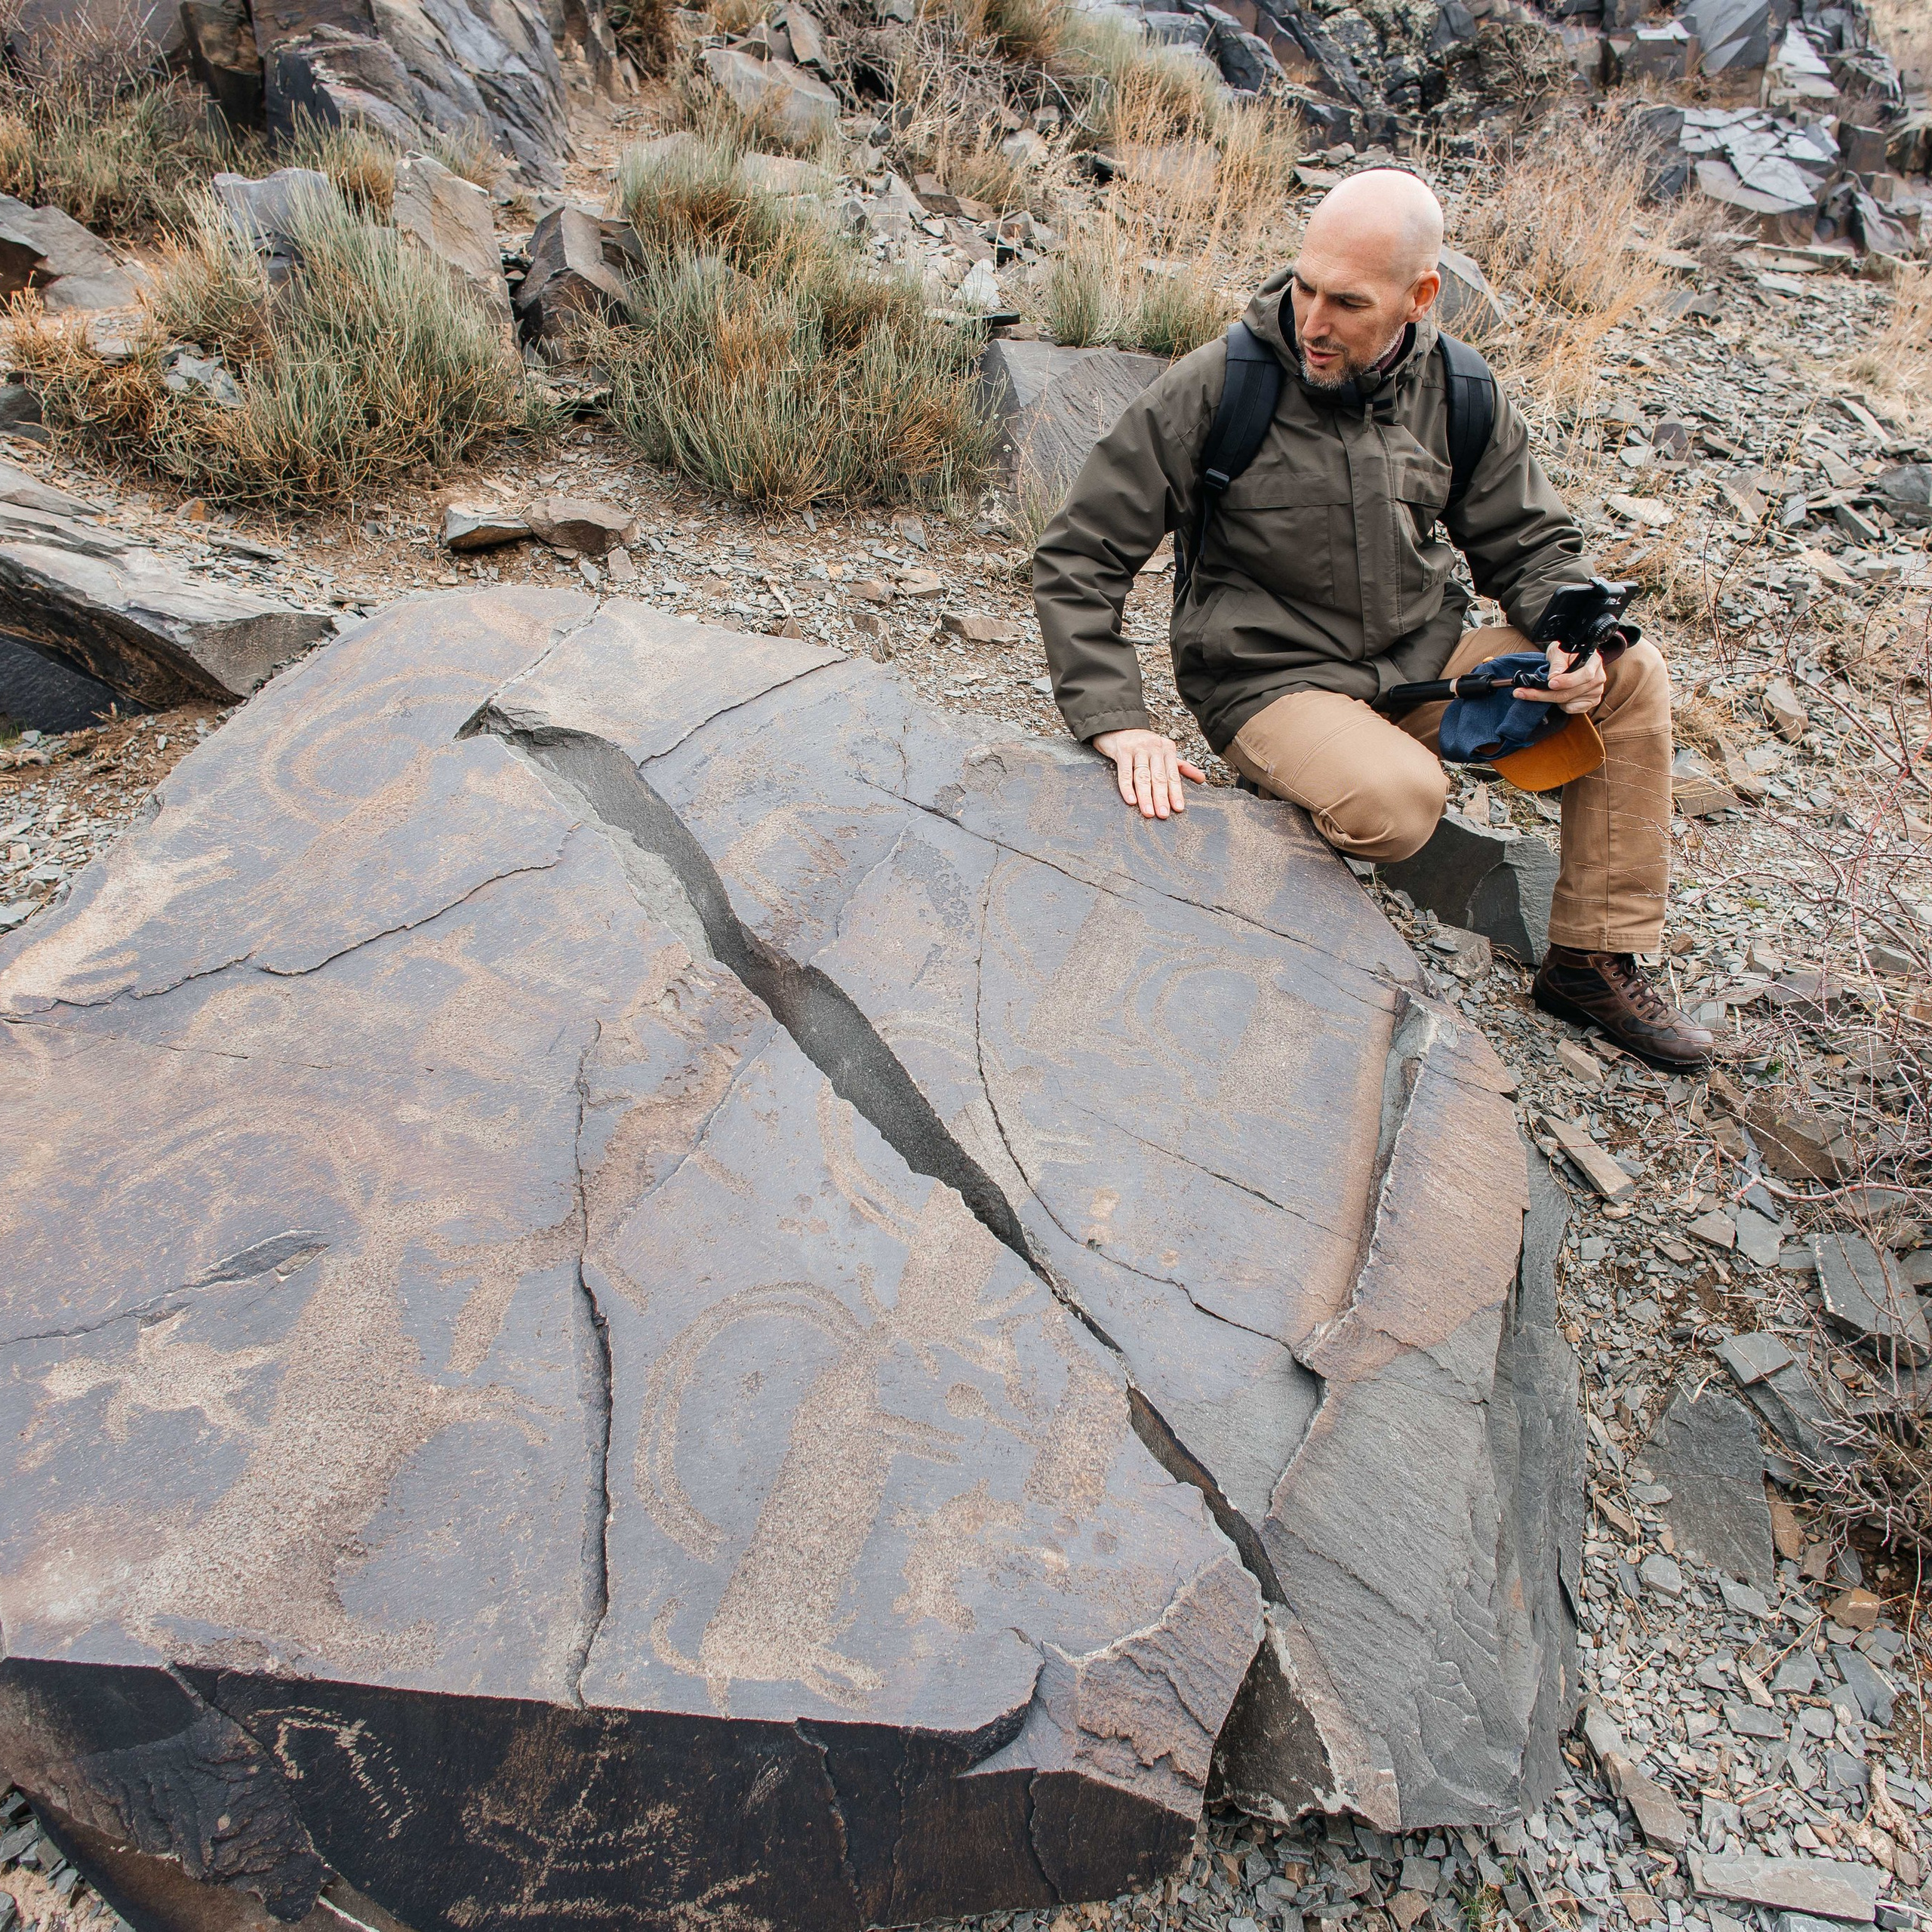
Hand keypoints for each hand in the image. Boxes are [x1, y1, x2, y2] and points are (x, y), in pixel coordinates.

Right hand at [1090, 728, 1204, 819]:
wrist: (1119, 727)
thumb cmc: (1143, 745)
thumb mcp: (1165, 752)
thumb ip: (1182, 767)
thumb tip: (1202, 779)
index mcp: (1167, 749)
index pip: (1173, 775)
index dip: (1176, 792)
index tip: (1178, 808)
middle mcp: (1154, 748)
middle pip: (1159, 777)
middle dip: (1161, 797)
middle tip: (1163, 814)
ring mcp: (1138, 749)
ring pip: (1143, 776)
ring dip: (1145, 796)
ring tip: (1148, 812)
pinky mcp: (1122, 751)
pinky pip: (1125, 772)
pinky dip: (1127, 787)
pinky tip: (1131, 800)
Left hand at [1515, 643, 1606, 715]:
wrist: (1570, 658)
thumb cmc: (1566, 653)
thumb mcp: (1559, 651)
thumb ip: (1558, 663)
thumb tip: (1553, 676)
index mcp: (1594, 661)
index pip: (1585, 675)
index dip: (1566, 681)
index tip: (1550, 683)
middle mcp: (1598, 677)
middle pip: (1571, 691)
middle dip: (1545, 694)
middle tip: (1524, 693)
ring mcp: (1596, 692)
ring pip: (1568, 701)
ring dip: (1548, 699)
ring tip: (1534, 693)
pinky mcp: (1590, 703)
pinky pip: (1572, 709)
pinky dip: (1560, 705)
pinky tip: (1555, 697)